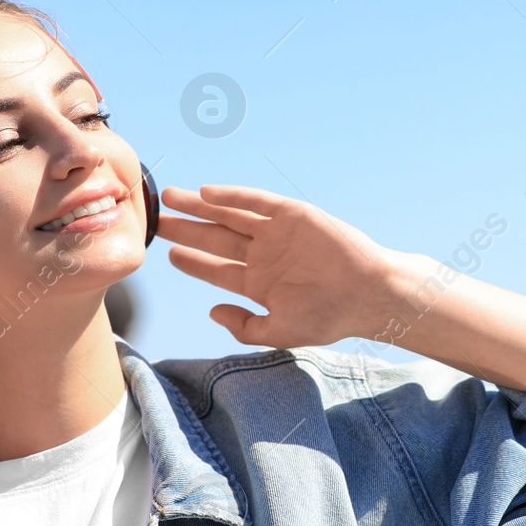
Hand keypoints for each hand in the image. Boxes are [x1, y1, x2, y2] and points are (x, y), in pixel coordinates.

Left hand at [156, 185, 404, 348]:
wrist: (368, 294)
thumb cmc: (329, 317)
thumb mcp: (280, 332)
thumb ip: (244, 326)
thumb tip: (212, 312)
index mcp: (260, 283)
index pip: (216, 270)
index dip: (190, 261)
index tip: (167, 252)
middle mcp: (264, 255)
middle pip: (216, 238)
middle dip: (186, 229)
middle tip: (157, 219)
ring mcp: (278, 234)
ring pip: (230, 216)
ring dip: (201, 206)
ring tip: (171, 196)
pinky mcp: (293, 215)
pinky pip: (257, 202)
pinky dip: (233, 196)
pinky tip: (207, 193)